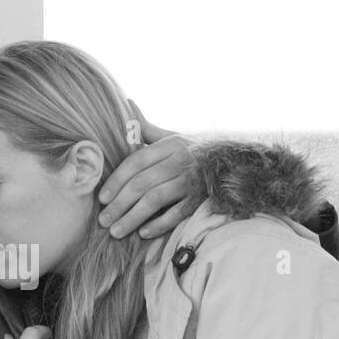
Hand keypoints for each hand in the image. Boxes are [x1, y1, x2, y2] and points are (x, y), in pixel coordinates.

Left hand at [98, 100, 202, 239]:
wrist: (236, 162)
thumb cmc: (195, 151)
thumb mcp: (174, 136)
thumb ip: (148, 128)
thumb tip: (127, 105)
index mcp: (169, 145)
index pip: (136, 162)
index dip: (117, 180)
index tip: (102, 198)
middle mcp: (180, 161)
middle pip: (142, 183)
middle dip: (119, 204)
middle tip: (102, 220)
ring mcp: (192, 180)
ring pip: (155, 200)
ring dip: (133, 217)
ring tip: (115, 231)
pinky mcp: (202, 198)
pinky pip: (178, 213)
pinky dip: (159, 224)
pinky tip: (143, 234)